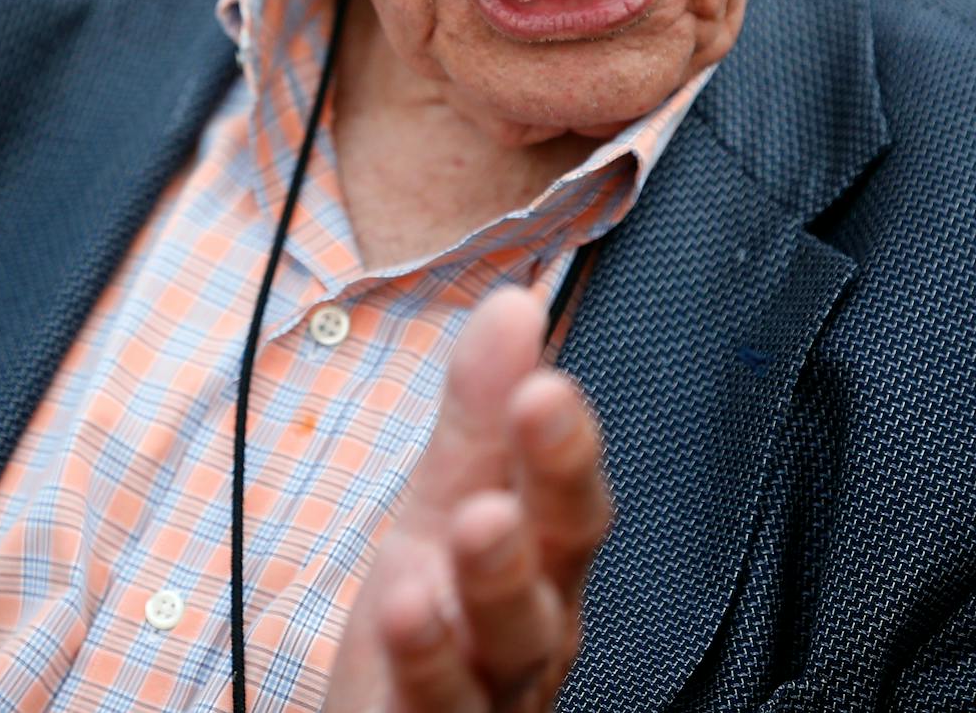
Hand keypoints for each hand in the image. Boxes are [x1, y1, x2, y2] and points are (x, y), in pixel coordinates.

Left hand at [324, 287, 612, 712]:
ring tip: (477, 518)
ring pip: (512, 638)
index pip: (570, 493)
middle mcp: (533, 625)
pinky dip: (427, 659)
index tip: (546, 378)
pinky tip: (405, 611)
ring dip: (499, 575)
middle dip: (554, 480)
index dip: (565, 440)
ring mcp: (489, 687)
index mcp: (541, 559)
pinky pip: (440, 703)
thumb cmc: (430, 619)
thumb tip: (514, 302)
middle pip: (561, 556)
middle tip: (540, 406)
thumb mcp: (444, 506)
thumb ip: (478, 417)